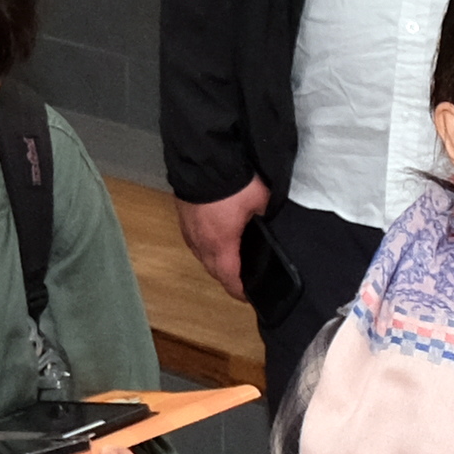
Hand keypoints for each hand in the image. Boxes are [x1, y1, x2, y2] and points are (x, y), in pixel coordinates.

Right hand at [180, 176, 271, 299]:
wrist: (203, 156)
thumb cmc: (233, 182)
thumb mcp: (261, 200)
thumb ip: (266, 218)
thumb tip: (270, 223)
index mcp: (220, 244)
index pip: (229, 278)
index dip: (239, 291)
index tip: (248, 296)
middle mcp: (200, 242)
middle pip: (213, 269)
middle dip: (227, 276)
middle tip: (242, 278)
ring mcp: (188, 228)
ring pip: (202, 254)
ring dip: (215, 260)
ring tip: (229, 258)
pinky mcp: (183, 214)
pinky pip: (195, 239)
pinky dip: (206, 244)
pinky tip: (215, 236)